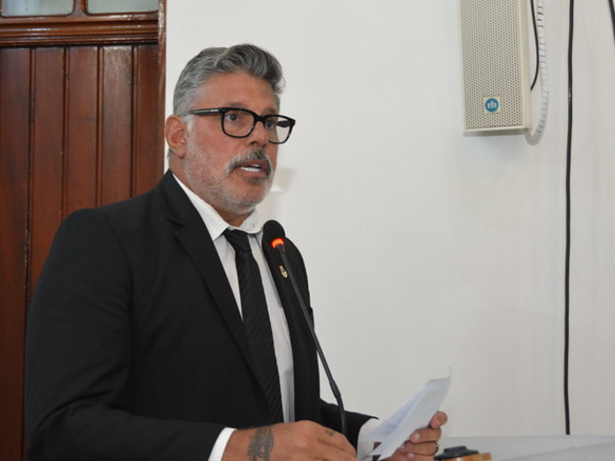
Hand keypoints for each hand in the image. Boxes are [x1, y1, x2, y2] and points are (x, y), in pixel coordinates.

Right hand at [223, 420, 357, 460]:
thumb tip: (335, 449)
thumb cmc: (270, 441)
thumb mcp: (296, 431)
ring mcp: (303, 460)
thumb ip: (316, 439)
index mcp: (308, 430)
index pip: (339, 441)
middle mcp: (308, 445)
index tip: (353, 456)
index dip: (349, 451)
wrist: (249, 450)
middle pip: (340, 457)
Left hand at [387, 411, 447, 460]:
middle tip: (412, 436)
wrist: (390, 450)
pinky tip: (408, 455)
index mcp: (426, 421)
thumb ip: (402, 420)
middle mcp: (431, 434)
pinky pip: (427, 459)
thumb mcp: (395, 424)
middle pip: (436, 433)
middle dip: (423, 435)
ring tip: (403, 446)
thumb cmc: (395, 436)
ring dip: (416, 447)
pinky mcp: (426, 458)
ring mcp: (430, 447)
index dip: (439, 419)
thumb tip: (400, 419)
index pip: (440, 418)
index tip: (433, 422)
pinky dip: (417, 457)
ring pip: (431, 447)